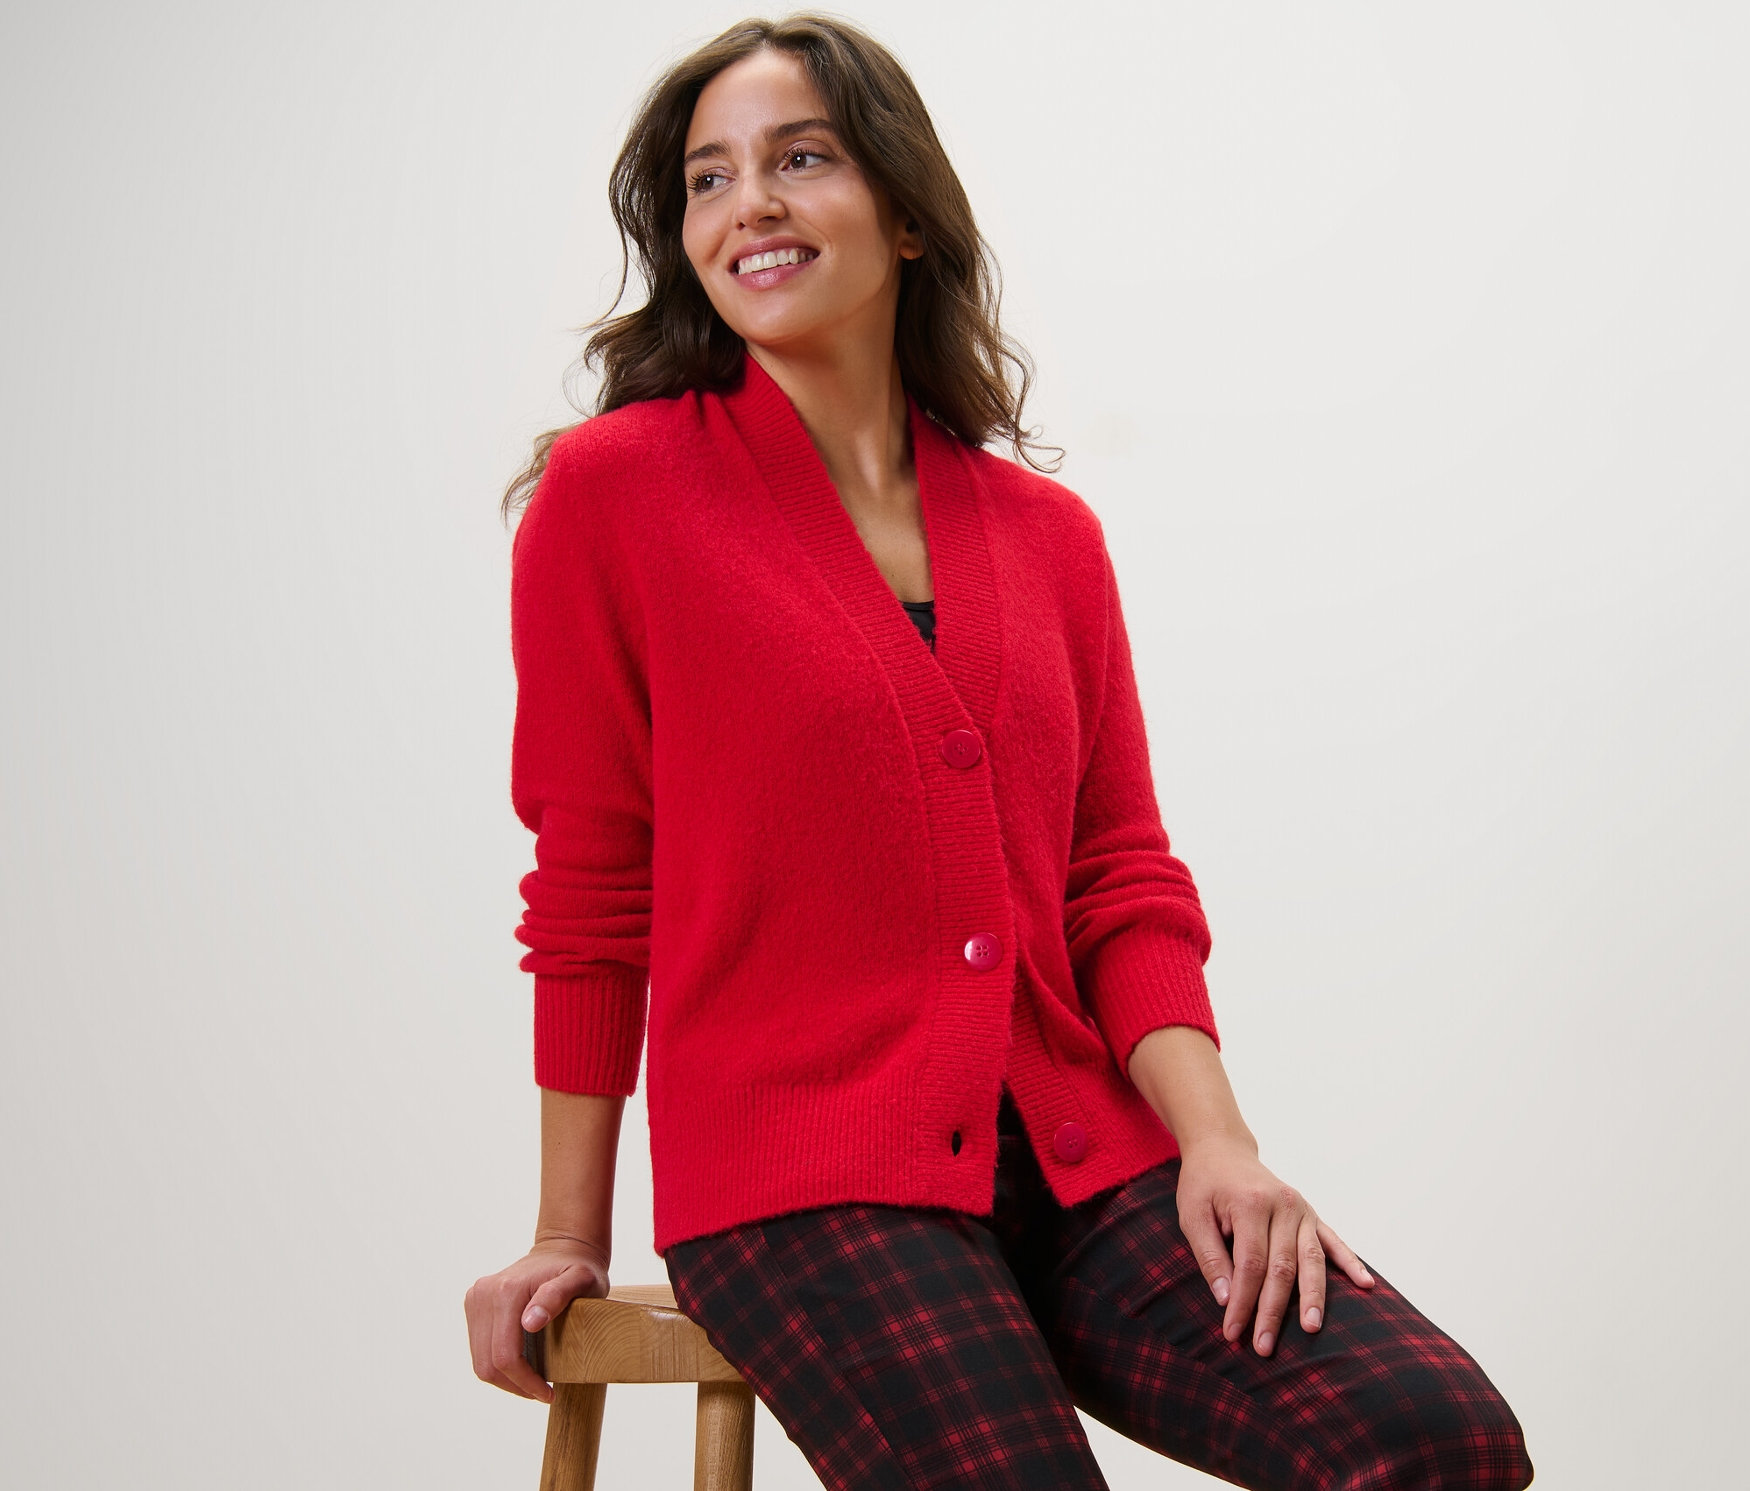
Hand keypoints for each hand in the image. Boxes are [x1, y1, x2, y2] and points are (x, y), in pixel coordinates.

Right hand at [465, 1235, 609, 1402]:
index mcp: (506, 1292)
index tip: (548, 1394)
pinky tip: (522, 1364)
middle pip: (487, 1363)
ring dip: (505, 1379)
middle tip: (542, 1392)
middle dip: (515, 1385)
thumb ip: (557, 1297)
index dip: (525, 1383)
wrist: (563, 1248)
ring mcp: (476, 1298)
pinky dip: (498, 1363)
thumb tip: (529, 1323)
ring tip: (533, 1381)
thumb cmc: (579, 1268)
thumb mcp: (581, 1280)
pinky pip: (480, 1348)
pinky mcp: (475, 1303)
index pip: (505, 1356)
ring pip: (480, 1360)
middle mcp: (484, 1294)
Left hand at [1175, 1138, 1373, 1355]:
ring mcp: (1303, 1209)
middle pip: (1283, 1268)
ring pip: (1311, 1260)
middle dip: (1273, 1311)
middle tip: (1264, 1346)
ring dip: (1313, 1298)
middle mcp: (1284, 1205)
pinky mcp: (1312, 1214)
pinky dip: (1350, 1263)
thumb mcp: (1192, 1215)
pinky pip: (1334, 1241)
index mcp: (1251, 1204)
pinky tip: (1366, 1285)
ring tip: (1312, 1329)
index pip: (1251, 1264)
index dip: (1243, 1301)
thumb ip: (1208, 1255)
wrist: (1223, 1150)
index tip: (1232, 1332)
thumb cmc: (1204, 1184)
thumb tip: (1225, 1298)